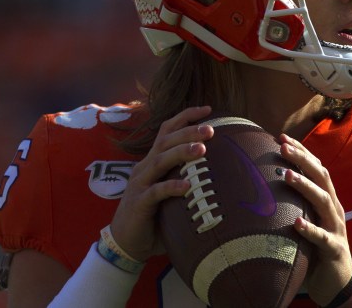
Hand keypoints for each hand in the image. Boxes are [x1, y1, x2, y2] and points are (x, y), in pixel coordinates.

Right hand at [110, 106, 214, 261]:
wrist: (127, 242)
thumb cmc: (156, 217)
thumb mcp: (172, 193)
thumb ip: (188, 180)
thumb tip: (224, 173)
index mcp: (153, 161)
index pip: (167, 131)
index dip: (185, 117)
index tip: (208, 109)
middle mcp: (145, 167)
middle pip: (165, 141)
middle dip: (188, 132)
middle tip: (211, 129)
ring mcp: (140, 184)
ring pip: (160, 161)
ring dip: (181, 153)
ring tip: (202, 149)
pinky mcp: (139, 203)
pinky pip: (155, 192)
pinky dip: (171, 188)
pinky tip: (187, 187)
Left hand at [279, 133, 351, 305]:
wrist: (337, 282)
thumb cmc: (314, 247)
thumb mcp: (304, 219)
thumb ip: (291, 203)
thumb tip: (260, 186)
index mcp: (326, 199)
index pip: (316, 168)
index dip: (301, 151)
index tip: (281, 136)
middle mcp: (333, 209)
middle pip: (321, 176)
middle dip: (303, 159)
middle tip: (282, 146)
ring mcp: (335, 228)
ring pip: (323, 201)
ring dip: (305, 186)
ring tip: (287, 175)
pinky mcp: (334, 249)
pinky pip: (322, 237)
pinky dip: (310, 229)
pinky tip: (297, 223)